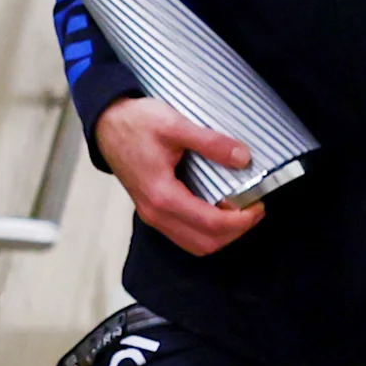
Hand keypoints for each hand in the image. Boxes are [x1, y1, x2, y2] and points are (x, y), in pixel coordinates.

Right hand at [95, 97, 264, 255]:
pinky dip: (206, 231)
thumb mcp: (175, 125)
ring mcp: (152, 216)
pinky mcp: (153, 211)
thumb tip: (243, 158)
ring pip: (195, 244)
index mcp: (163, 196)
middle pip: (205, 243)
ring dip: (221, 235)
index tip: (259, 204)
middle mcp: (156, 214)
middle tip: (254, 209)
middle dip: (235, 232)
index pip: (211, 224)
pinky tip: (218, 210)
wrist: (107, 123)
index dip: (241, 220)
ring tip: (240, 211)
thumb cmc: (137, 122)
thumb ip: (210, 142)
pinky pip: (184, 235)